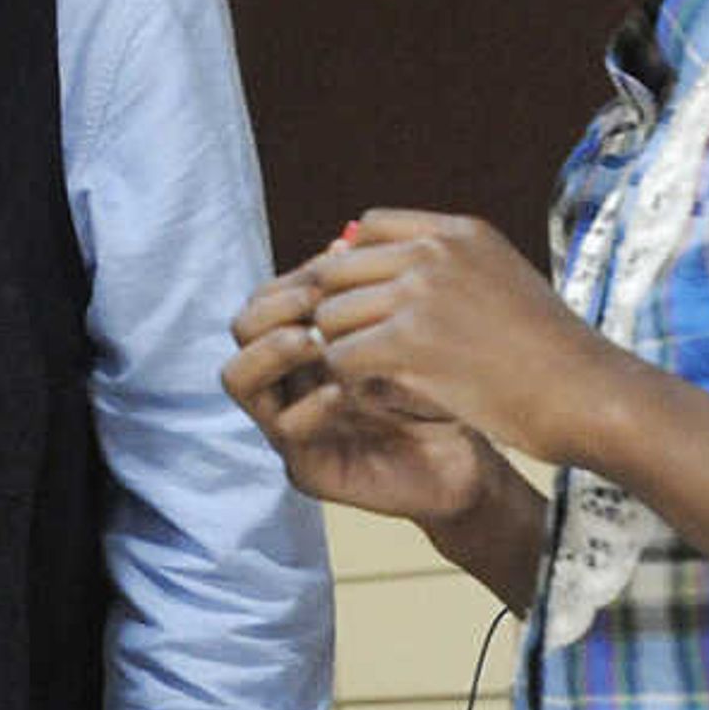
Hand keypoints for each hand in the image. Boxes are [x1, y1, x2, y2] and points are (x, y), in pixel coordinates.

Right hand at [224, 269, 495, 527]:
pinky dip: (310, 406)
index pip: (266, 299)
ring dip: (273, 351)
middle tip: (318, 300)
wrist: (470, 460)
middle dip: (275, 308)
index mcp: (303, 348)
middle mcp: (285, 382)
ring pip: (238, 378)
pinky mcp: (307, 468)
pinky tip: (343, 392)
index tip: (337, 265)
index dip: (295, 279)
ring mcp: (288, 426)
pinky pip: (286, 430)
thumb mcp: (404, 333)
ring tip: (314, 340)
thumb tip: (341, 241)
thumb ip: (368, 296)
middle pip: (241, 329)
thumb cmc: (439, 390)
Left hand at [295, 209, 625, 468]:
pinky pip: (341, 357)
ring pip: (331, 316)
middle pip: (339, 271)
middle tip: (359, 351)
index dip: (357, 270)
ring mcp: (421, 294)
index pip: (369, 228)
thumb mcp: (501, 283)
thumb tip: (349, 256)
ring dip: (341, 350)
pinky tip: (376, 397)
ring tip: (369, 377)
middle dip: (339, 313)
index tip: (369, 309)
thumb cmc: (549, 354)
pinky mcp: (409, 342)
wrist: (588, 394)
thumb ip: (440, 270)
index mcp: (460, 232)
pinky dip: (349, 382)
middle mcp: (436, 253)